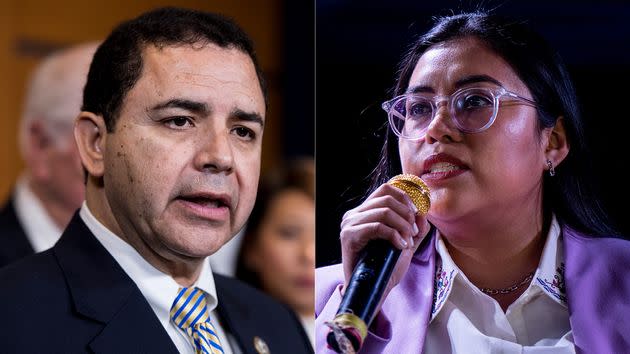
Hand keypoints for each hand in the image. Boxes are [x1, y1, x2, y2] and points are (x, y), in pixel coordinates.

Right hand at [339, 183, 430, 303]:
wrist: (372, 290)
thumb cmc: (386, 267)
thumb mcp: (406, 244)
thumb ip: (416, 228)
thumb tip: (423, 213)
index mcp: (365, 212)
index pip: (386, 189)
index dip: (405, 197)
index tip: (416, 215)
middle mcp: (354, 214)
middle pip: (387, 198)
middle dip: (407, 214)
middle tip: (413, 232)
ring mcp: (349, 224)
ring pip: (384, 211)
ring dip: (402, 226)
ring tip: (407, 242)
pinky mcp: (349, 236)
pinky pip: (377, 226)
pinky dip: (394, 235)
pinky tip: (400, 246)